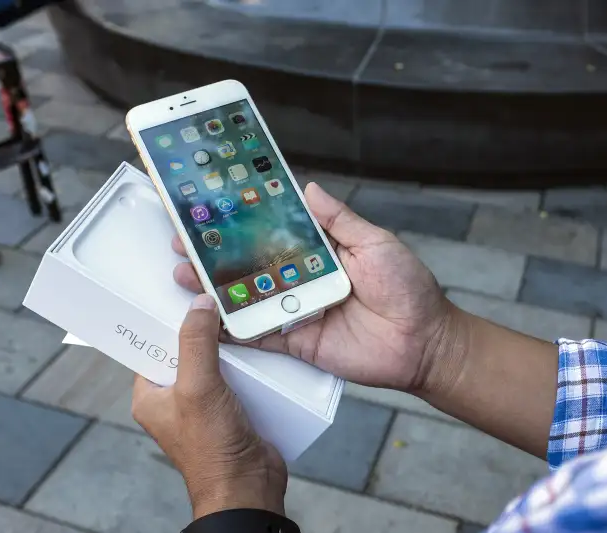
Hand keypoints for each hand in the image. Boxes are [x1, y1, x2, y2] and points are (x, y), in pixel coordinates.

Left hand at [132, 294, 287, 518]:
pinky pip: (238, 378)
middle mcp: (175, 400)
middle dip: (204, 332)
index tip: (183, 296)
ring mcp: (205, 405)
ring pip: (216, 363)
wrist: (249, 487)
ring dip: (230, 349)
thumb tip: (199, 305)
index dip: (167, 323)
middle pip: (188, 352)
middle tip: (218, 302)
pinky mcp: (232, 409)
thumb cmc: (212, 447)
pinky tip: (258, 349)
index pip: (153, 348)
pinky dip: (248, 366)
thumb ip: (196, 343)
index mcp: (152, 396)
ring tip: (240, 322)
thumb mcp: (198, 387)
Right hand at [172, 183, 467, 392]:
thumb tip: (309, 188)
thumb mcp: (375, 244)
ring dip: (215, 289)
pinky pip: (260, 335)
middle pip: (252, 265)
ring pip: (248, 298)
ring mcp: (298, 311)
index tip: (214, 209)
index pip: (275, 233)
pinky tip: (206, 319)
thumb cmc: (408, 287)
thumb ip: (339, 221)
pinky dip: (233, 329)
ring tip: (183, 275)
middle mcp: (303, 279)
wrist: (423, 342)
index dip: (246, 222)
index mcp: (320, 252)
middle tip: (183, 241)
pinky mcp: (298, 342)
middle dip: (217, 254)